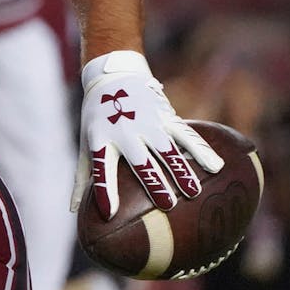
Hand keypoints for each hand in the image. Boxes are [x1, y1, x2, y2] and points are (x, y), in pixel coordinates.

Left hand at [72, 50, 223, 218]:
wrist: (112, 77)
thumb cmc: (97, 119)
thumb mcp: (86, 143)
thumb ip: (83, 177)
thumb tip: (74, 211)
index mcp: (101, 139)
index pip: (101, 168)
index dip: (105, 190)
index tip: (109, 213)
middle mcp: (124, 131)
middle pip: (139, 160)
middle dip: (153, 182)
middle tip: (167, 204)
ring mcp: (146, 122)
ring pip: (167, 149)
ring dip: (181, 170)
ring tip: (193, 192)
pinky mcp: (165, 116)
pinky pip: (186, 134)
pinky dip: (200, 149)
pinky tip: (215, 166)